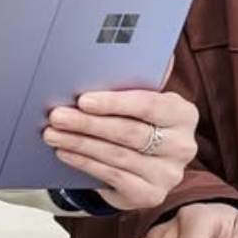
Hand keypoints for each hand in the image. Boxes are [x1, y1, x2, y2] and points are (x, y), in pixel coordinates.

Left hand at [43, 88, 198, 210]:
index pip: (150, 106)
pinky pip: (112, 177)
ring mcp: (169, 174)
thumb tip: (122, 42)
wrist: (142, 164)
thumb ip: (137, 76)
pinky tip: (66, 152)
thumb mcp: (141, 99)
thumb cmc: (137, 120)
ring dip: (80, 143)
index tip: (83, 99)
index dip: (115, 103)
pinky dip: (85, 163)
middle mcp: (183, 145)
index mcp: (184, 114)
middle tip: (57, 116)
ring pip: (117, 155)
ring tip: (53, 133)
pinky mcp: (151, 195)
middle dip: (88, 123)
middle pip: (130, 132)